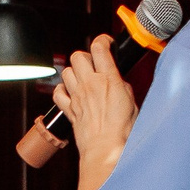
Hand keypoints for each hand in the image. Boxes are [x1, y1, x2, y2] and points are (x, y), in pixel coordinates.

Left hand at [54, 32, 138, 168]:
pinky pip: (58, 93)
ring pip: (66, 72)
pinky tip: (71, 94)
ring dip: (74, 73)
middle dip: (86, 57)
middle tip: (94, 64)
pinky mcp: (70, 110)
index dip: (102, 40)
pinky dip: (62, 90)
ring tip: (83, 79)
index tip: (106, 43)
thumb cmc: (122, 131)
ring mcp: (77, 96)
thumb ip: (122, 86)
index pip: (99, 47)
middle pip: (77, 56)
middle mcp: (90, 84)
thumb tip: (117, 81)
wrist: (106, 149)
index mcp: (108, 79)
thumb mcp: (132, 102)